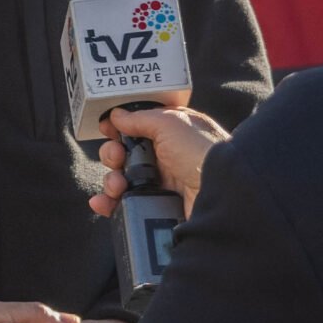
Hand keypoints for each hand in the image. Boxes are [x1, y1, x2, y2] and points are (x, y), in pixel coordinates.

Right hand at [88, 106, 230, 216]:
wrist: (219, 193)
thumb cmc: (201, 152)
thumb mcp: (170, 123)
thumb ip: (141, 118)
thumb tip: (117, 115)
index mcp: (172, 134)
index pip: (139, 128)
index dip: (120, 128)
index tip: (107, 128)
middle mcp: (166, 158)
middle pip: (125, 154)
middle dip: (112, 154)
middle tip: (117, 156)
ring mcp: (161, 185)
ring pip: (122, 180)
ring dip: (111, 180)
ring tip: (117, 184)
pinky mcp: (156, 207)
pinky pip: (126, 205)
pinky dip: (109, 204)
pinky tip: (103, 202)